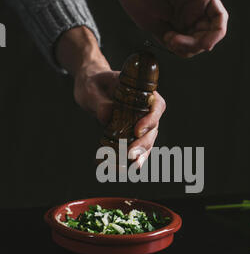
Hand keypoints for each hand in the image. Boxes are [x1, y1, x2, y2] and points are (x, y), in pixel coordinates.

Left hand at [55, 26, 165, 164]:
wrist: (90, 90)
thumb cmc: (93, 84)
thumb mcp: (92, 89)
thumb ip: (99, 102)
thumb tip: (107, 117)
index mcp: (142, 93)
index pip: (156, 106)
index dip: (151, 119)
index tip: (137, 130)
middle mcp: (145, 110)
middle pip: (153, 129)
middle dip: (143, 144)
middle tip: (131, 154)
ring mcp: (140, 125)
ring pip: (146, 143)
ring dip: (140, 157)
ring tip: (130, 168)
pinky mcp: (130, 136)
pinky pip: (134, 150)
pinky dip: (128, 161)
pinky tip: (120, 169)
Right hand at [83, 0, 227, 57]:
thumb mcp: (153, 25)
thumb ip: (171, 39)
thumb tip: (185, 52)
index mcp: (174, 20)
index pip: (188, 45)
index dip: (182, 50)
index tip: (168, 43)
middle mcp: (187, 12)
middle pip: (200, 40)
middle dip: (190, 47)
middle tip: (173, 42)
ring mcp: (196, 3)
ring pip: (210, 33)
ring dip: (198, 43)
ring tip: (179, 39)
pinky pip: (219, 18)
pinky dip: (215, 34)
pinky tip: (205, 42)